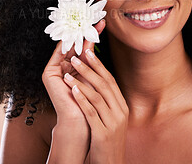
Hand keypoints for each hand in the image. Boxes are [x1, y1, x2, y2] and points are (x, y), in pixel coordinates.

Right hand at [42, 19, 105, 126]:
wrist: (83, 120)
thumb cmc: (91, 100)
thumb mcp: (92, 73)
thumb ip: (90, 56)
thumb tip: (94, 35)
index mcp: (75, 67)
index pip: (83, 47)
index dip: (92, 34)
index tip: (102, 22)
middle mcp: (64, 67)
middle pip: (75, 45)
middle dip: (85, 31)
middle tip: (96, 18)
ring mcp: (55, 70)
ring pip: (67, 47)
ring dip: (76, 34)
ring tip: (87, 22)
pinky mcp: (48, 74)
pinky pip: (58, 55)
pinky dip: (65, 44)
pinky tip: (74, 33)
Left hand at [63, 46, 128, 163]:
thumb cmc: (107, 140)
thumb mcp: (112, 118)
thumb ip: (107, 102)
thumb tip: (96, 83)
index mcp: (122, 106)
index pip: (111, 81)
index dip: (99, 66)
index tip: (89, 53)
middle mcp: (120, 112)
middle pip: (105, 85)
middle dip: (90, 68)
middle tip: (78, 55)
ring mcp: (113, 123)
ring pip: (97, 96)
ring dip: (82, 81)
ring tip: (69, 71)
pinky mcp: (103, 133)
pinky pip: (91, 112)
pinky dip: (82, 99)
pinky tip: (73, 90)